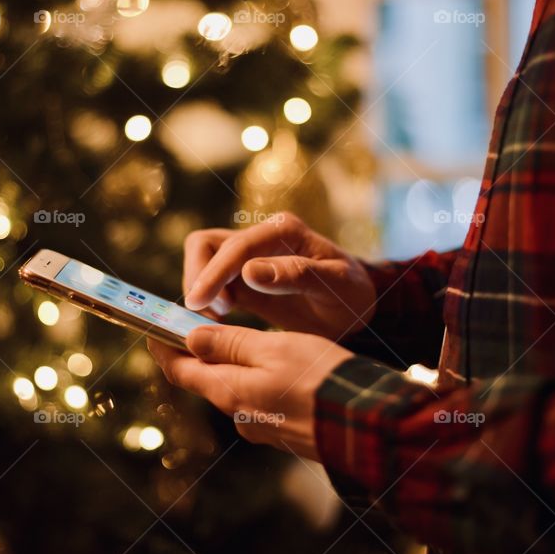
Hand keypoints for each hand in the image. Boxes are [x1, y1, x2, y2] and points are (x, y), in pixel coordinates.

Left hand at [147, 325, 353, 460]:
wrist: (369, 425)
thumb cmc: (321, 380)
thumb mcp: (273, 348)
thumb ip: (230, 344)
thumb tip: (191, 339)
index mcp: (230, 392)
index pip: (180, 370)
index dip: (164, 347)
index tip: (154, 327)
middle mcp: (240, 415)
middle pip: (207, 380)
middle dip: (199, 353)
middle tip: (198, 324)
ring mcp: (263, 427)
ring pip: (237, 389)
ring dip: (233, 365)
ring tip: (243, 338)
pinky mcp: (285, 431)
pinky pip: (262, 400)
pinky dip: (258, 379)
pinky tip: (279, 365)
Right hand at [182, 213, 375, 339]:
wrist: (356, 307)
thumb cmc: (351, 294)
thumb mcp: (336, 286)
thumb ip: (297, 275)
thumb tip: (249, 272)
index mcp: (285, 231)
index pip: (236, 246)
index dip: (213, 273)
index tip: (199, 302)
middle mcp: (262, 236)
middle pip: (206, 244)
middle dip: (198, 276)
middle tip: (210, 313)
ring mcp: (249, 255)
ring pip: (202, 258)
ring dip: (199, 286)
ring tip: (217, 318)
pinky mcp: (241, 277)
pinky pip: (210, 280)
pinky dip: (205, 299)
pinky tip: (217, 322)